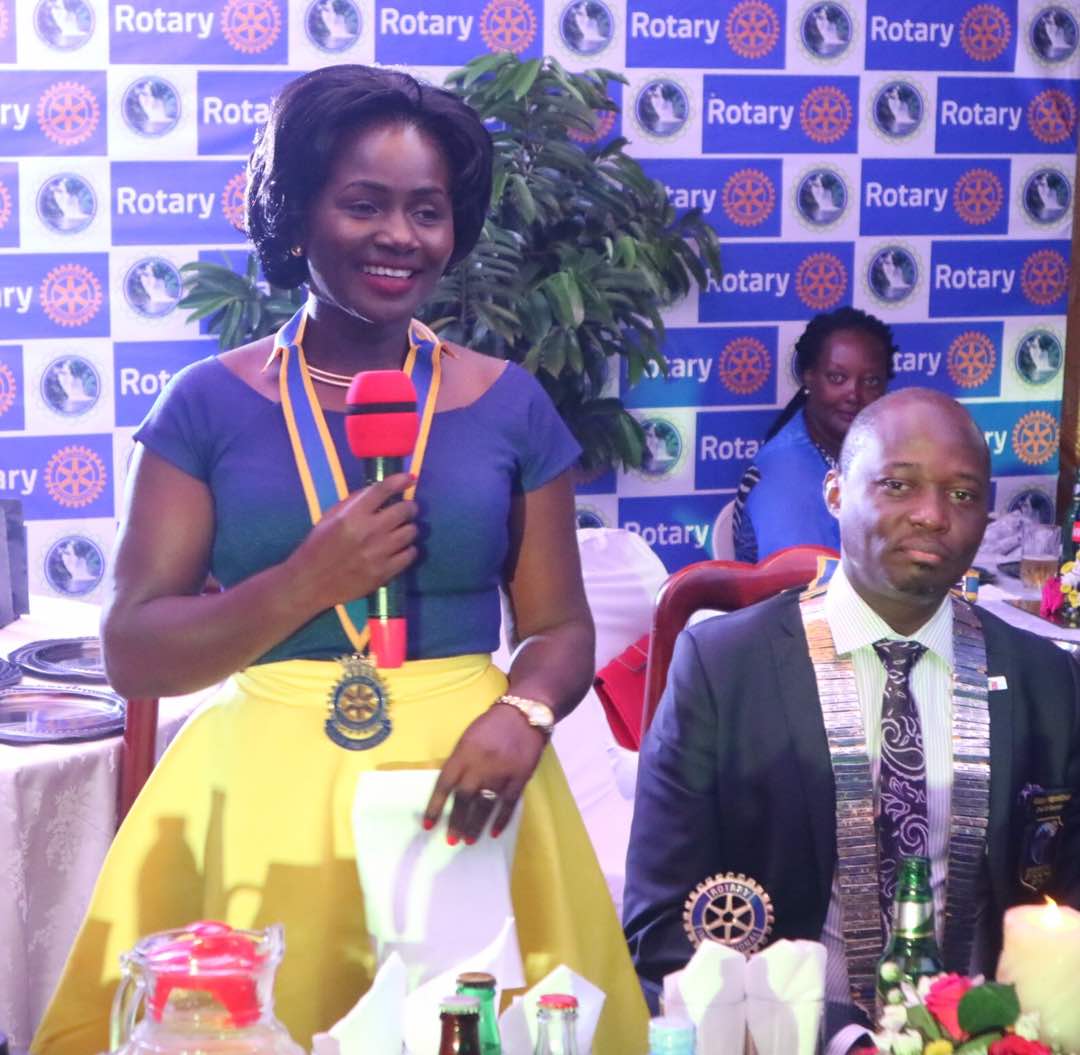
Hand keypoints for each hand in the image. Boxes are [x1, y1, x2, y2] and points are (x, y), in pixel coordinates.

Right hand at [287, 473, 417, 612]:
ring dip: (408, 528)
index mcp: (352, 515)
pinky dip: (408, 549)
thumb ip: (354, 503)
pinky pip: (410, 554)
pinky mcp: (385, 572)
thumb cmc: (318, 546)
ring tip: (401, 531)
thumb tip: (382, 491)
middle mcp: (368, 531)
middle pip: (404, 510)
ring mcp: (379, 553)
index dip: (400, 480)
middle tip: (407, 510)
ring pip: (411, 532)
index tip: (409, 479)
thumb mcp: (330, 517)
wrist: (310, 582)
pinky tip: (399, 550)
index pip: (382, 490)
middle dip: (409, 507)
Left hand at [423, 703, 546, 842]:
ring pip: (486, 804)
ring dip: (476, 824)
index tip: (428, 826)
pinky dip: (502, 819)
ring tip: (469, 841)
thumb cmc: (491, 726)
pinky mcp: (520, 776)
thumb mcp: (468, 738)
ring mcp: (502, 771)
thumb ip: (459, 762)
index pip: (444, 783)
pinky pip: (509, 803)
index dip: (435, 806)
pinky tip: (494, 832)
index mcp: (464, 753)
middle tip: (451, 841)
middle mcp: (481, 763)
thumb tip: (450, 791)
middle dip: (456, 821)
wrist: (524, 712)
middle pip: (464, 797)